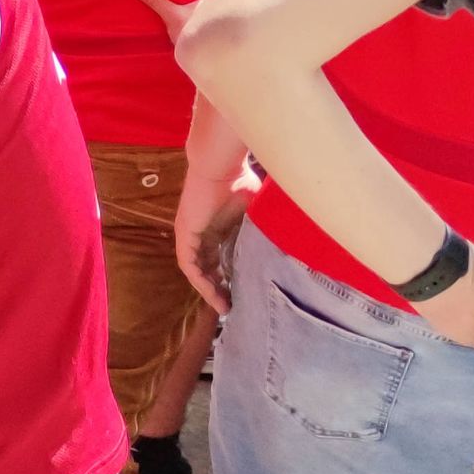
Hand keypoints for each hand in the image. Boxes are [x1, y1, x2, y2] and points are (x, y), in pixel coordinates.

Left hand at [174, 152, 254, 315]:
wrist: (220, 165)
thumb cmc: (240, 180)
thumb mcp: (255, 211)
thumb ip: (262, 227)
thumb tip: (289, 242)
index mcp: (216, 227)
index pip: (220, 258)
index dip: (230, 276)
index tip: (243, 291)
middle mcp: (201, 233)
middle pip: (208, 268)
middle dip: (220, 288)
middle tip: (234, 306)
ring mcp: (190, 234)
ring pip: (198, 270)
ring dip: (210, 290)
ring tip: (224, 307)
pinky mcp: (185, 235)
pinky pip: (190, 266)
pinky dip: (201, 282)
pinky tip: (213, 295)